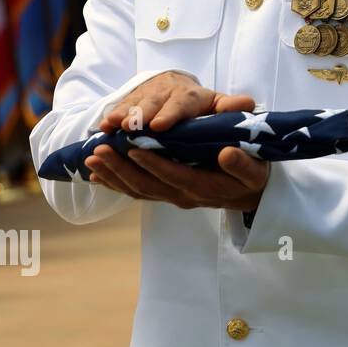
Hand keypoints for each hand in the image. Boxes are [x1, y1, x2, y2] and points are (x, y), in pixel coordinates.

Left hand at [85, 144, 269, 211]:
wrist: (253, 196)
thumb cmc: (254, 176)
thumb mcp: (256, 170)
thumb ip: (243, 164)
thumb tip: (227, 154)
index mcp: (204, 187)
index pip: (173, 175)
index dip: (152, 163)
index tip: (132, 148)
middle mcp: (184, 196)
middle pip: (147, 185)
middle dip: (120, 168)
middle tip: (99, 151)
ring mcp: (174, 198)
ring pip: (138, 190)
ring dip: (113, 176)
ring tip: (91, 159)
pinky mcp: (168, 196)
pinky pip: (138, 193)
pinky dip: (116, 184)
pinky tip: (97, 175)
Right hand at [98, 71, 257, 133]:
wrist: (179, 89)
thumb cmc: (202, 105)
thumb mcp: (218, 105)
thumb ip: (230, 107)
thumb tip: (249, 103)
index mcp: (192, 95)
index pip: (182, 102)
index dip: (170, 114)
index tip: (159, 126)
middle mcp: (167, 91)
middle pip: (153, 102)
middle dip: (140, 114)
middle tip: (130, 127)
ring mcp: (146, 94)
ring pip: (132, 104)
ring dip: (121, 115)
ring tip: (110, 127)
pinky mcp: (130, 100)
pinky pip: (118, 108)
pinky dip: (109, 117)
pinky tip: (101, 129)